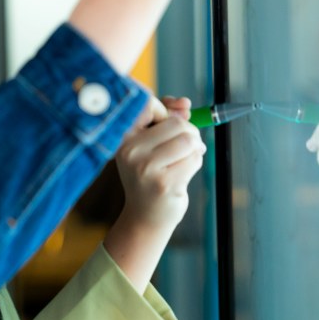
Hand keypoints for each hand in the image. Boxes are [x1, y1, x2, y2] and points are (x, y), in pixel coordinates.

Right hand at [114, 95, 204, 231]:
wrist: (145, 215)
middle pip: (177, 124)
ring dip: (195, 148)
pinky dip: (196, 162)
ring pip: (189, 141)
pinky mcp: (164, 183)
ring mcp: (146, 168)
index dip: (169, 109)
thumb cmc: (150, 174)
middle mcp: (130, 151)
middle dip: (189, 132)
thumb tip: (184, 104)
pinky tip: (183, 173)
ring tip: (184, 159)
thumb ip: (166, 118)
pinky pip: (194, 159)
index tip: (178, 116)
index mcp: (123, 137)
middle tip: (186, 146)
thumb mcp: (150, 143)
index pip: (149, 105)